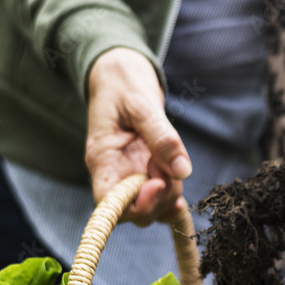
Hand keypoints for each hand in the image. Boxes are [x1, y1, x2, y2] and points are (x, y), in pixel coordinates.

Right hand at [85, 47, 191, 225]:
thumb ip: (161, 136)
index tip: (158, 184)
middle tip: (172, 168)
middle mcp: (114, 172)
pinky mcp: (145, 170)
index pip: (109, 203)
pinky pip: (158, 195)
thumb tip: (183, 171)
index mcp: (102, 158)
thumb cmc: (123, 84)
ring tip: (174, 162)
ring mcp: (129, 173)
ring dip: (169, 194)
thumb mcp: (141, 103)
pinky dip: (171, 194)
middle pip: (133, 211)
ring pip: (150, 206)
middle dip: (159, 199)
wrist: (119, 73)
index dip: (135, 205)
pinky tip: (181, 179)